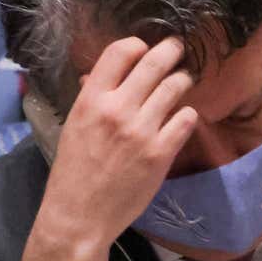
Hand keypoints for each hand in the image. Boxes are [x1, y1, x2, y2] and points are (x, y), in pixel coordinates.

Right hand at [18, 37, 197, 260]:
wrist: (80, 215)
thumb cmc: (73, 171)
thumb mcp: (74, 126)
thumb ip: (91, 98)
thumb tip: (101, 76)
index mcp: (91, 100)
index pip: (119, 52)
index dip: (136, 45)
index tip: (144, 49)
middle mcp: (117, 109)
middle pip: (153, 63)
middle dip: (171, 51)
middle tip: (177, 48)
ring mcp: (142, 131)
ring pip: (175, 87)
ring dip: (182, 80)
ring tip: (183, 81)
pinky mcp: (161, 153)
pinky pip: (185, 120)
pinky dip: (188, 114)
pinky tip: (183, 117)